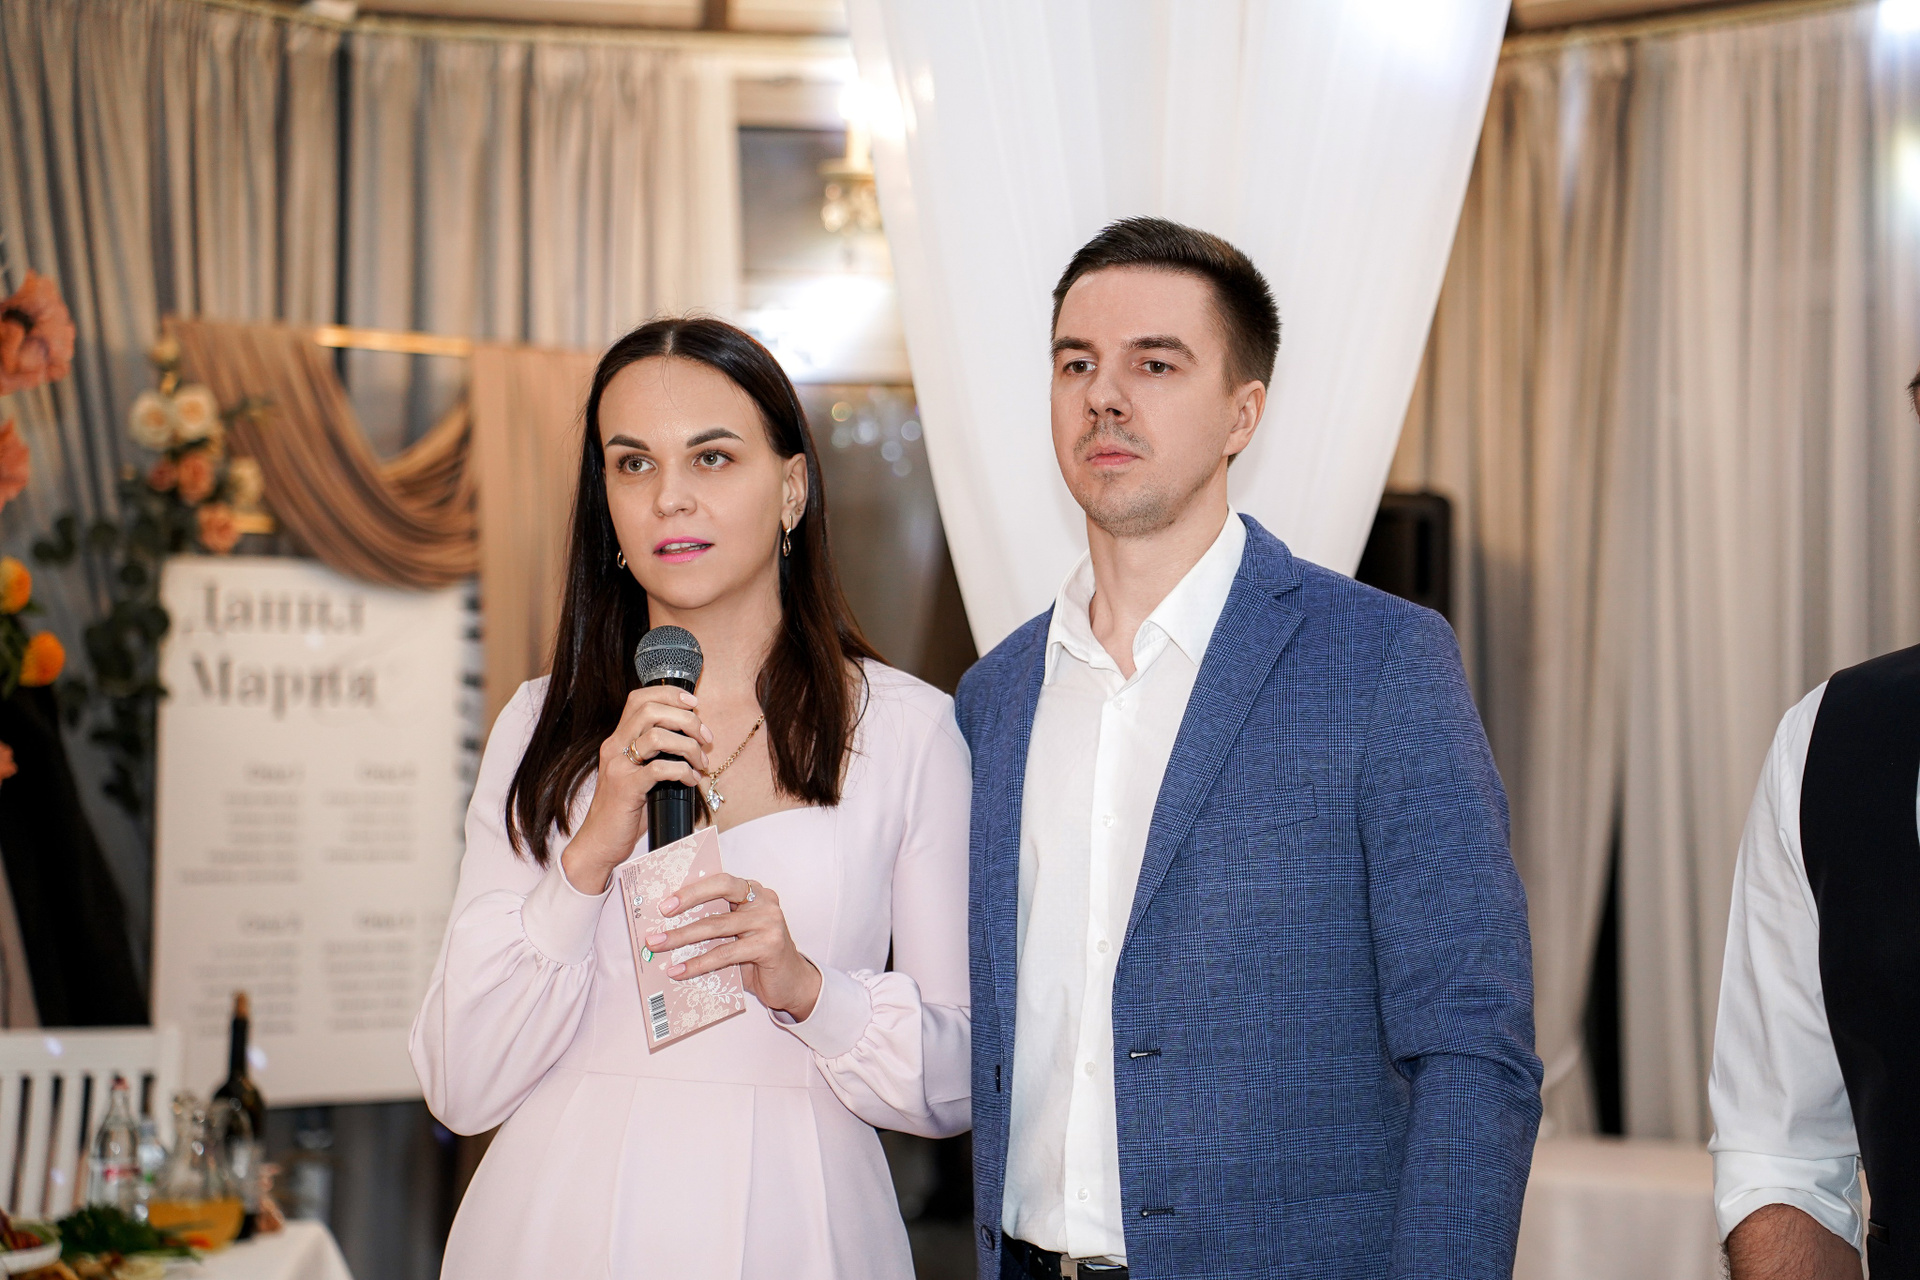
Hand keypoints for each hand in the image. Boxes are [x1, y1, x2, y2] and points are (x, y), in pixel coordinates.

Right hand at [560, 687, 713, 893]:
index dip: (669, 694)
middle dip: (687, 720)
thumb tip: (695, 740)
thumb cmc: (626, 810)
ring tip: (701, 763)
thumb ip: (657, 755)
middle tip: (706, 739)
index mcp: (618, 740)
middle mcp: (614, 747)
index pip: (640, 699)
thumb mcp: (639, 774)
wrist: (599, 842)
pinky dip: (683, 771)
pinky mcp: (625, 789)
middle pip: (651, 711)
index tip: (693, 703)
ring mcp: (618, 767)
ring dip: (689, 746)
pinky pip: (659, 769)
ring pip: (657, 736)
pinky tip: (692, 780)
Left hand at [648, 873, 821, 1019]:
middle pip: (721, 890)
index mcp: (753, 891)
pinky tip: (679, 970)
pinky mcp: (769, 945)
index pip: (720, 880)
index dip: (692, 888)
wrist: (791, 983)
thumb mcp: (736, 934)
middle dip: (687, 901)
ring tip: (659, 945)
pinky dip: (698, 963)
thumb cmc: (758, 957)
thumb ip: (714, 922)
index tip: (665, 902)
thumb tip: (669, 926)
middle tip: (661, 916)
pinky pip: (725, 953)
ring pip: (717, 925)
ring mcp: (769, 921)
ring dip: (682, 936)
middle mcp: (764, 900)